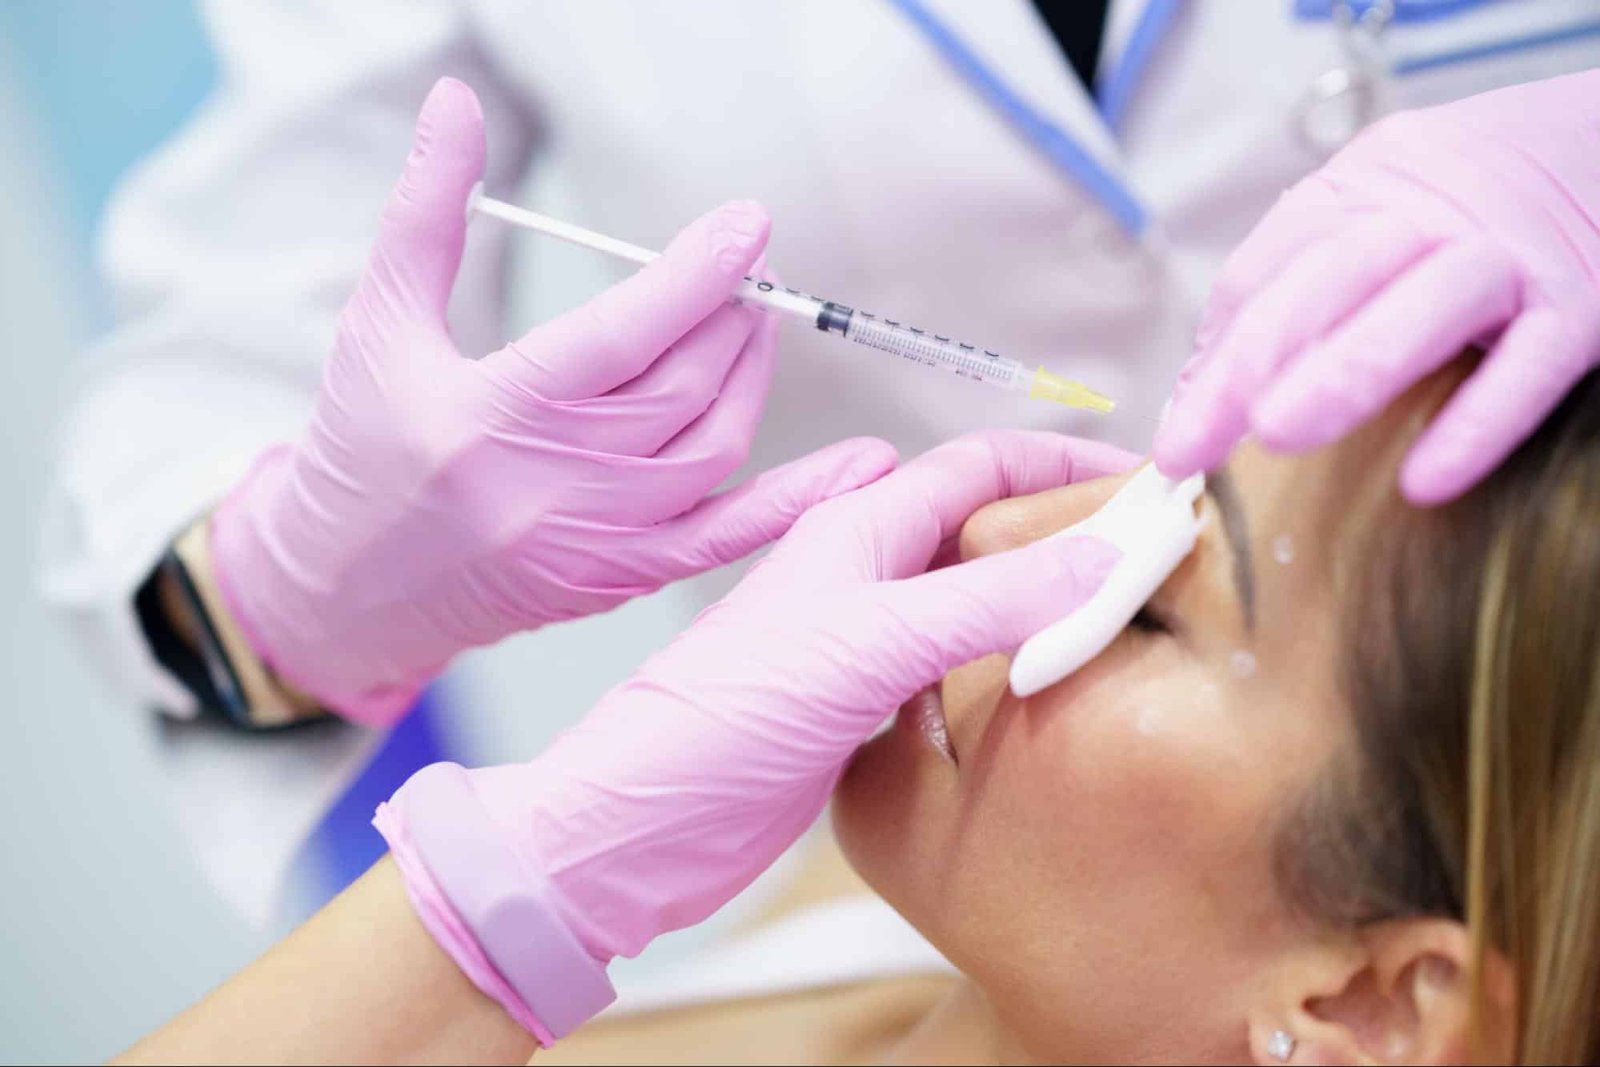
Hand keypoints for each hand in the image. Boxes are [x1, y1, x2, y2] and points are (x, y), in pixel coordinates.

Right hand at [208, 78, 894, 723]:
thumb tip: (456, 100)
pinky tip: (859, 466)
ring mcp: (593, 542)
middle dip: (728, 317)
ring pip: (710, 451)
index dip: (694, 277)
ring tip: (753, 325)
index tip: (747, 225)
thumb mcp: (378, 322)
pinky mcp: (618, 579)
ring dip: (750, 380)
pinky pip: (725, 540)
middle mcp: (551, 487)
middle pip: (680, 389)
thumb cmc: (360, 450)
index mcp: (491, 416)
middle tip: (746, 269)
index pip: (621, 337)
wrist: (344, 592)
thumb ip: (428, 211)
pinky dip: (796, 501)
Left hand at [377, 430, 1135, 1039]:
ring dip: (1042, 602)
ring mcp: (862, 641)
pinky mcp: (860, 705)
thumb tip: (1101, 554)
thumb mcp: (868, 644)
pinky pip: (954, 667)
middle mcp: (865, 574)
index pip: (981, 465)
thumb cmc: (726, 717)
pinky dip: (1008, 666)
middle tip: (1153, 560)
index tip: (1148, 484)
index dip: (1064, 463)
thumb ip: (985, 600)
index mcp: (860, 529)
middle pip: (985, 528)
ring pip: (974, 599)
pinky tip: (1046, 692)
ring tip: (1122, 623)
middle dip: (1066, 530)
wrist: (646, 822)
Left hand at [1154, 70, 1599, 503]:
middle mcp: (1428, 215)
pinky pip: (1529, 366)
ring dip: (1344, 371)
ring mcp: (1508, 258)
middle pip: (1323, 280)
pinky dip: (1478, 422)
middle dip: (1246, 364)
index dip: (1214, 355)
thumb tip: (1197, 398)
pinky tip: (1425, 480)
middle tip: (1192, 446)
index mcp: (1360, 192)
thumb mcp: (1376, 220)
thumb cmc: (1476, 205)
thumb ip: (1294, 296)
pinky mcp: (1583, 304)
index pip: (1266, 270)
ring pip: (1420, 305)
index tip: (1178, 434)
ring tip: (1276, 436)